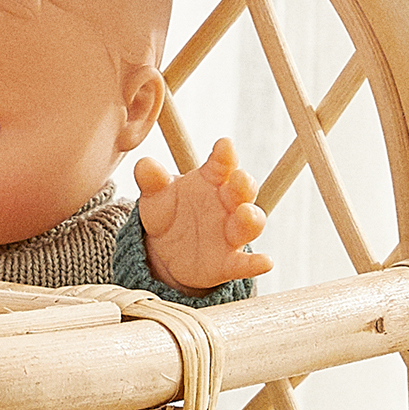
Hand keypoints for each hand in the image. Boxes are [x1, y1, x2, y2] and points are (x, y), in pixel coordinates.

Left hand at [134, 138, 271, 291]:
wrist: (167, 251)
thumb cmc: (168, 212)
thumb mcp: (156, 197)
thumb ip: (152, 181)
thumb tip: (144, 165)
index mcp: (212, 179)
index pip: (222, 163)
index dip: (225, 154)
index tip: (224, 145)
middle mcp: (228, 203)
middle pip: (243, 190)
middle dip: (243, 184)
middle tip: (238, 178)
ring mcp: (231, 232)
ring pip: (250, 224)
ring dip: (251, 218)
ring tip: (245, 214)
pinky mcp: (229, 262)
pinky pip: (245, 263)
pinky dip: (256, 263)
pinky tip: (264, 262)